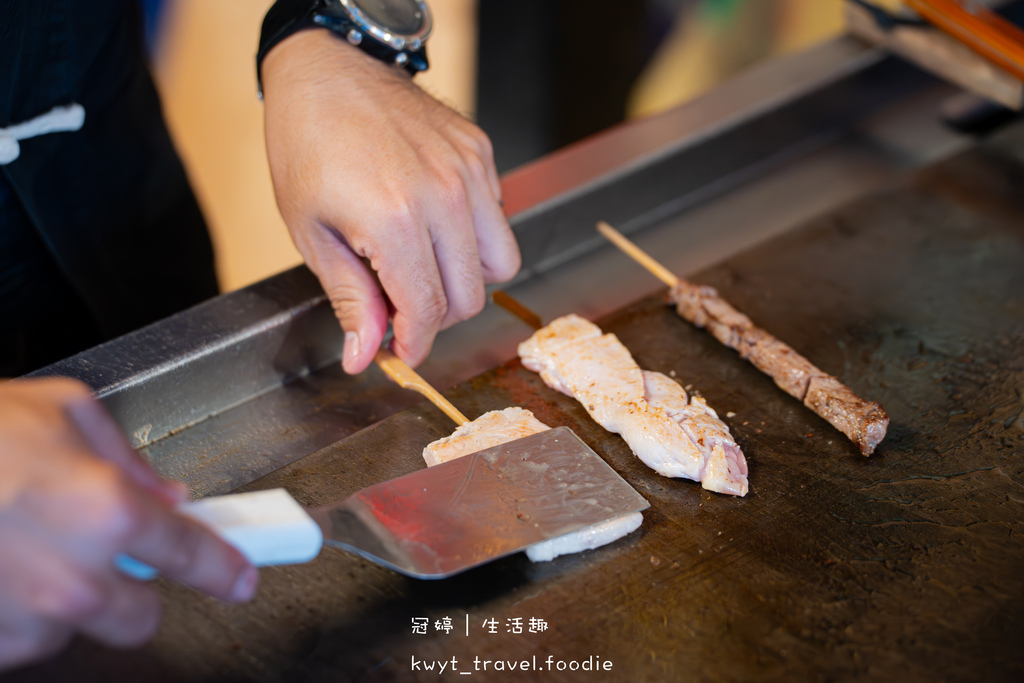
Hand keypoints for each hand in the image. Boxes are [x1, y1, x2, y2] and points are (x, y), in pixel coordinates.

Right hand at [0, 379, 257, 670]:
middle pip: (141, 619)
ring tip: (17, 547)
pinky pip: (18, 642)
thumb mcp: (62, 408)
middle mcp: (72, 580)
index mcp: (108, 511)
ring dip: (60, 601)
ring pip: (73, 632)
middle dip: (132, 590)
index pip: (192, 555)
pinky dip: (12, 614)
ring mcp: (23, 621)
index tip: (241, 579)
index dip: (225, 568)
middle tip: (99, 555)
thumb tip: (167, 494)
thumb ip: (126, 456)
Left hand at [262, 29, 519, 372]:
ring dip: (465, 279)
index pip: (428, 310)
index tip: (403, 352)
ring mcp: (469, 170)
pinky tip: (431, 220)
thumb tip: (364, 356)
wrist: (326, 70)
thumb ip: (350, 299)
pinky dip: (471, 234)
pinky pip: (496, 216)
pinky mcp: (480, 151)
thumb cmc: (306, 147)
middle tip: (400, 304)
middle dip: (436, 316)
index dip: (416, 344)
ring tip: (423, 265)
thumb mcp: (313, 233)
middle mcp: (443, 196)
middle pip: (471, 295)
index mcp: (395, 220)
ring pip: (500, 262)